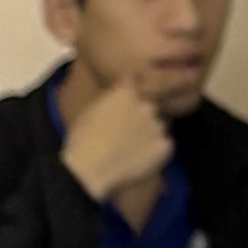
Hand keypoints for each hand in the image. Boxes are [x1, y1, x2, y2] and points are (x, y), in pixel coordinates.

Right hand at [59, 73, 175, 206]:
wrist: (90, 168)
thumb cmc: (82, 141)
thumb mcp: (92, 110)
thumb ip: (112, 99)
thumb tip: (121, 98)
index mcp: (126, 92)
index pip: (141, 79)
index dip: (142, 83)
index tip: (146, 85)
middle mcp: (146, 104)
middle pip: (154, 104)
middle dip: (148, 112)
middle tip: (137, 126)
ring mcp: (157, 125)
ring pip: (161, 125)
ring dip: (152, 132)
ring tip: (134, 148)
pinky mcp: (165, 145)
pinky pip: (165, 145)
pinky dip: (157, 151)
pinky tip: (139, 159)